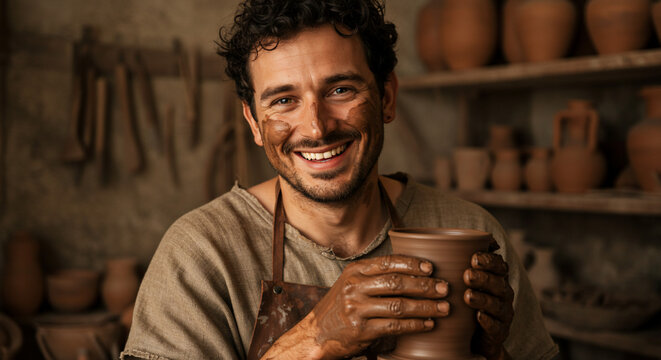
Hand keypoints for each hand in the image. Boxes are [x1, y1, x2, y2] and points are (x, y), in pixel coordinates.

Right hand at [308, 255, 449, 358]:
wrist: (315, 334)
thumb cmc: (339, 308)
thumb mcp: (350, 284)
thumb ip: (373, 276)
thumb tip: (412, 272)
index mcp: (355, 271)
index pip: (388, 262)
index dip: (412, 264)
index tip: (431, 268)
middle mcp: (355, 287)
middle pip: (397, 283)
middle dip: (425, 285)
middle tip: (445, 288)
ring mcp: (357, 309)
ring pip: (399, 305)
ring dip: (426, 307)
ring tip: (444, 308)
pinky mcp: (361, 330)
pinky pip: (395, 326)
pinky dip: (415, 325)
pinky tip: (428, 325)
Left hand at [463, 249, 513, 359]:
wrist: (474, 338)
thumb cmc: (464, 302)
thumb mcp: (461, 281)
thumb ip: (457, 261)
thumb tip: (438, 239)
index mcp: (496, 277)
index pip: (499, 265)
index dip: (489, 260)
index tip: (474, 257)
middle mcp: (503, 293)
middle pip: (499, 283)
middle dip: (484, 278)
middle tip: (467, 274)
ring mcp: (503, 314)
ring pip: (497, 304)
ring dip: (483, 299)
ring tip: (467, 296)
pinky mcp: (499, 333)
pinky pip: (496, 327)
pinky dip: (488, 321)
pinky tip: (478, 317)